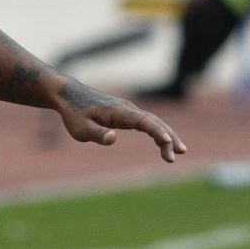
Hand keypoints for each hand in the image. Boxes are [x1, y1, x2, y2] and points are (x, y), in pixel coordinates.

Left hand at [53, 80, 186, 163]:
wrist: (69, 95)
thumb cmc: (74, 113)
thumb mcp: (80, 128)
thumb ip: (97, 134)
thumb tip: (113, 139)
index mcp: (119, 112)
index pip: (143, 121)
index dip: (156, 131)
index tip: (166, 141)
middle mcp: (128, 109)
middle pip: (154, 122)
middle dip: (168, 137)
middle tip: (179, 153)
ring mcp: (129, 110)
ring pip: (154, 122)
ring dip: (167, 135)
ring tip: (179, 151)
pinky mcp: (127, 114)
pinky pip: (147, 122)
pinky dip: (158, 132)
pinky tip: (164, 143)